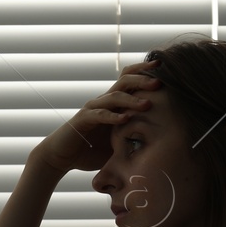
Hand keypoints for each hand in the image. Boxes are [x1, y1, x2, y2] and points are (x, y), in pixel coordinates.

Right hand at [32, 61, 165, 174]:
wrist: (61, 156)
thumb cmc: (90, 150)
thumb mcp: (118, 142)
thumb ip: (134, 137)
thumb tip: (161, 142)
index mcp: (112, 103)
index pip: (129, 79)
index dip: (145, 73)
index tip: (165, 70)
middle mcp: (103, 101)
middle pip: (124, 81)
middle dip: (143, 80)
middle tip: (160, 82)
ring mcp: (92, 109)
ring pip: (114, 97)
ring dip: (131, 100)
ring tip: (147, 105)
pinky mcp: (82, 120)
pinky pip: (99, 115)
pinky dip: (113, 116)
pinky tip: (126, 119)